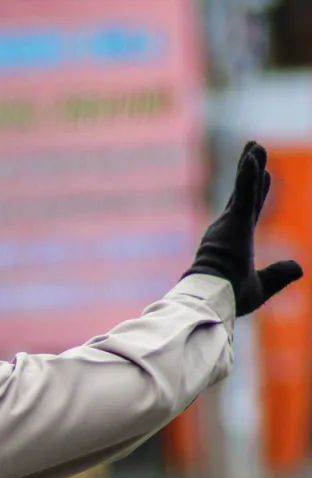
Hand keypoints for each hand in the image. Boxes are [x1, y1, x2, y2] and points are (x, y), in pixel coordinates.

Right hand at [184, 141, 302, 315]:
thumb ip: (279, 274)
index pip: (248, 210)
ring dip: (250, 164)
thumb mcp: (261, 286)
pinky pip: (243, 192)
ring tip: (255, 144)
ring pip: (244, 188)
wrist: (213, 297)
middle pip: (245, 193)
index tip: (264, 174)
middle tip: (254, 148)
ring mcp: (230, 224)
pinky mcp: (234, 221)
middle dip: (251, 170)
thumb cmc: (229, 296)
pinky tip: (252, 156)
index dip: (256, 191)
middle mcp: (230, 229)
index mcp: (235, 242)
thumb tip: (299, 267)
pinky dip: (248, 174)